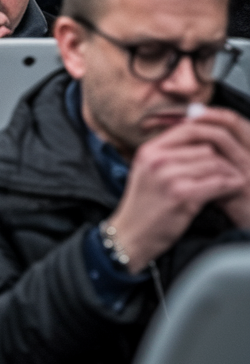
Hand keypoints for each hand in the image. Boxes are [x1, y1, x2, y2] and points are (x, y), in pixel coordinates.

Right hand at [107, 121, 247, 271]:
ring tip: (231, 182)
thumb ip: (167, 154)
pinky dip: (230, 186)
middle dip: (221, 159)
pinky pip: (218, 182)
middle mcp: (156, 159)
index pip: (187, 129)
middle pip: (205, 147)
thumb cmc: (144, 205)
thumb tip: (201, 142)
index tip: (221, 150)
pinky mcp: (182, 194)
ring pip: (215, 163)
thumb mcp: (147, 171)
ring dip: (228, 173)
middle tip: (230, 170)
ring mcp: (168, 176)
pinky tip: (233, 190)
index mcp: (148, 150)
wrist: (131, 235)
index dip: (209, 137)